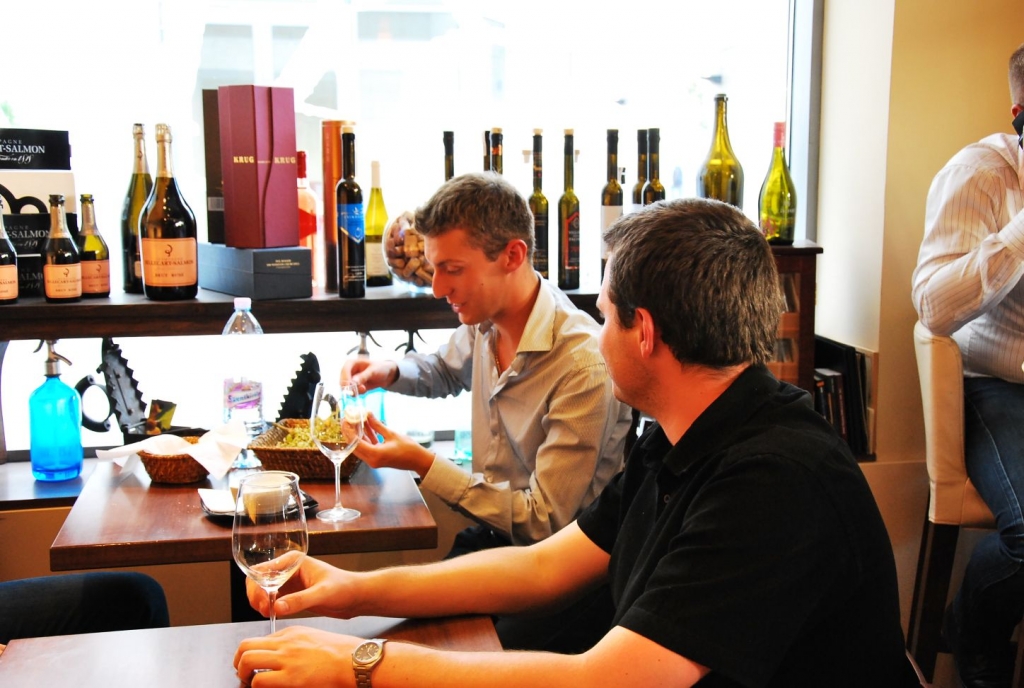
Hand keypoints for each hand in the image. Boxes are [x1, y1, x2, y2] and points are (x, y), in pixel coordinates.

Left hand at [234, 626, 358, 687]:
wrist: (355, 661)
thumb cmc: (341, 653)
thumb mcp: (314, 638)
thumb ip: (294, 643)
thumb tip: (278, 656)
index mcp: (291, 633)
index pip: (259, 640)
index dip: (250, 654)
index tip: (252, 665)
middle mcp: (285, 643)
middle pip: (245, 647)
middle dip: (239, 662)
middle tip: (244, 673)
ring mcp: (287, 660)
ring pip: (247, 661)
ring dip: (244, 675)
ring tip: (251, 683)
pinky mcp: (291, 679)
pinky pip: (260, 680)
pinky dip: (257, 686)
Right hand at [246, 556, 360, 619]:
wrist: (356, 597)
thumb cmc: (344, 588)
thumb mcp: (322, 594)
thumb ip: (300, 600)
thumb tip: (276, 607)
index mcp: (293, 561)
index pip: (263, 570)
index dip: (257, 586)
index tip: (263, 602)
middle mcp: (288, 569)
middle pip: (258, 580)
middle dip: (256, 595)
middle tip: (264, 610)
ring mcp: (288, 582)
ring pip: (262, 591)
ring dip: (260, 602)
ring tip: (268, 613)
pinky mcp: (291, 595)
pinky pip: (271, 600)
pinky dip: (268, 607)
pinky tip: (272, 615)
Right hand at [341, 359, 397, 393]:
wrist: (387, 375)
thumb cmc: (380, 368)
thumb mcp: (373, 371)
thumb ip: (363, 376)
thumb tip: (353, 382)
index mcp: (351, 363)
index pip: (344, 371)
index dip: (346, 379)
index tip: (350, 386)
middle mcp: (349, 371)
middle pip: (343, 381)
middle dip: (350, 387)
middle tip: (361, 389)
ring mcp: (351, 380)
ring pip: (346, 389)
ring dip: (354, 391)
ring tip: (364, 389)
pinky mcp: (355, 387)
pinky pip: (352, 392)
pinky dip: (357, 393)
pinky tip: (365, 390)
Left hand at [352, 414, 435, 476]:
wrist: (418, 460)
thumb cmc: (408, 449)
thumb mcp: (391, 434)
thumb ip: (377, 425)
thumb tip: (367, 414)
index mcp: (375, 455)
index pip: (355, 442)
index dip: (349, 430)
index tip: (345, 420)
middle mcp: (371, 460)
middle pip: (355, 445)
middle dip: (350, 432)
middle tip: (347, 419)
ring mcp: (373, 460)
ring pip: (360, 446)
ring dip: (357, 433)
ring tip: (355, 420)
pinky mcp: (377, 458)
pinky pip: (367, 447)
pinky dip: (365, 437)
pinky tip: (365, 426)